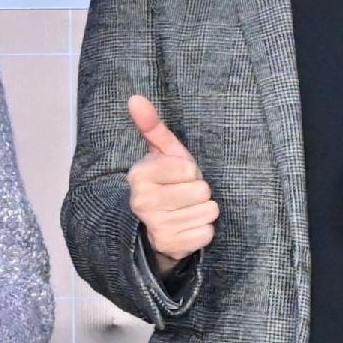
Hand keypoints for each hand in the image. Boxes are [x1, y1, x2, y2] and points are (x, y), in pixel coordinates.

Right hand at [125, 96, 216, 266]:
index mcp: (139, 175)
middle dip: (199, 193)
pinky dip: (203, 231)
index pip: (190, 169)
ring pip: (207, 212)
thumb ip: (152, 126)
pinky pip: (206, 233)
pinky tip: (189, 228)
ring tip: (187, 211)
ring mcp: (155, 226)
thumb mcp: (162, 154)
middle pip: (201, 191)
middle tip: (185, 196)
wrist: (153, 227)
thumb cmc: (165, 183)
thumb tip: (135, 97)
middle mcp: (142, 202)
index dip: (191, 172)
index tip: (179, 178)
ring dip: (203, 212)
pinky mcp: (169, 245)